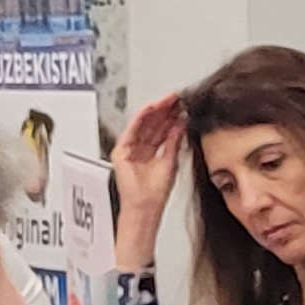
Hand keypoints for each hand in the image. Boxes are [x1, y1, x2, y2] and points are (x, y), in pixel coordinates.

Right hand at [110, 96, 186, 275]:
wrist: (145, 206)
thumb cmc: (155, 193)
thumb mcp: (170, 161)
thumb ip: (173, 142)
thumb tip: (180, 125)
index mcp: (152, 152)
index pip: (162, 129)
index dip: (172, 117)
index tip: (183, 106)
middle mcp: (141, 149)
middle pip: (153, 124)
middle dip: (165, 110)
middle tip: (177, 98)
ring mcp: (131, 149)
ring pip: (143, 124)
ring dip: (155, 110)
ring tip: (168, 100)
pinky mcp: (121, 151)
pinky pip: (132, 129)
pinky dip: (141, 117)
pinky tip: (151, 108)